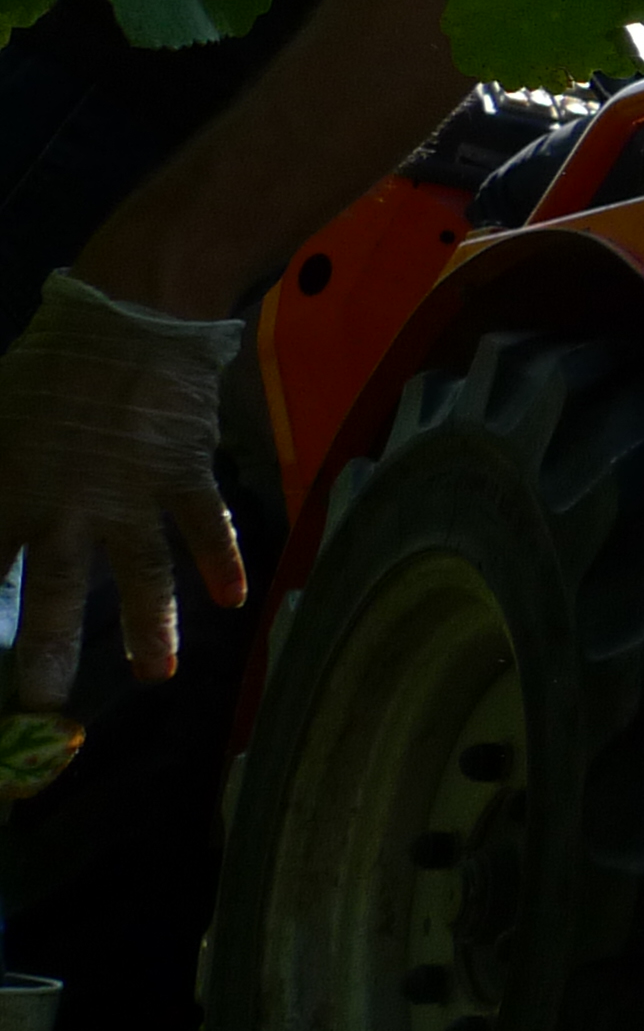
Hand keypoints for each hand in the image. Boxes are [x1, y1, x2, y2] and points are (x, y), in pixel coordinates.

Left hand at [0, 272, 246, 709]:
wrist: (129, 316)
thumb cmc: (47, 367)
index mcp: (8, 491)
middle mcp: (67, 507)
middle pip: (51, 600)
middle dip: (44, 663)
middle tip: (42, 714)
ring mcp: (131, 494)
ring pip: (139, 576)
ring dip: (149, 629)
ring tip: (156, 677)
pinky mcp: (183, 473)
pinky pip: (205, 528)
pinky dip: (222, 563)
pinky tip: (233, 599)